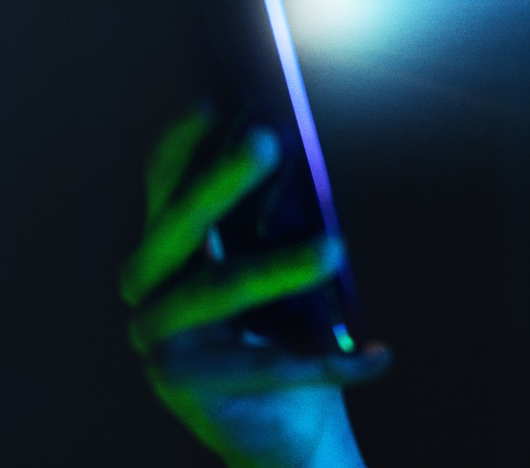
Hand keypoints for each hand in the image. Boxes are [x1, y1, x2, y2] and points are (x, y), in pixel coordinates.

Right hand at [122, 109, 389, 467]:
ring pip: (222, 289)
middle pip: (179, 225)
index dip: (184, 141)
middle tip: (268, 139)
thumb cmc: (289, 333)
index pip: (165, 183)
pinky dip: (334, 363)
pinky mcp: (184, 386)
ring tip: (334, 246)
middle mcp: (149, 289)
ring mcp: (158, 338)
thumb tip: (294, 147)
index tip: (214, 98)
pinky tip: (380, 355)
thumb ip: (275, 219)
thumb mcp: (286, 269)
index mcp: (168, 249)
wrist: (286, 430)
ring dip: (281, 265)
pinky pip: (270, 364)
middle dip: (221, 179)